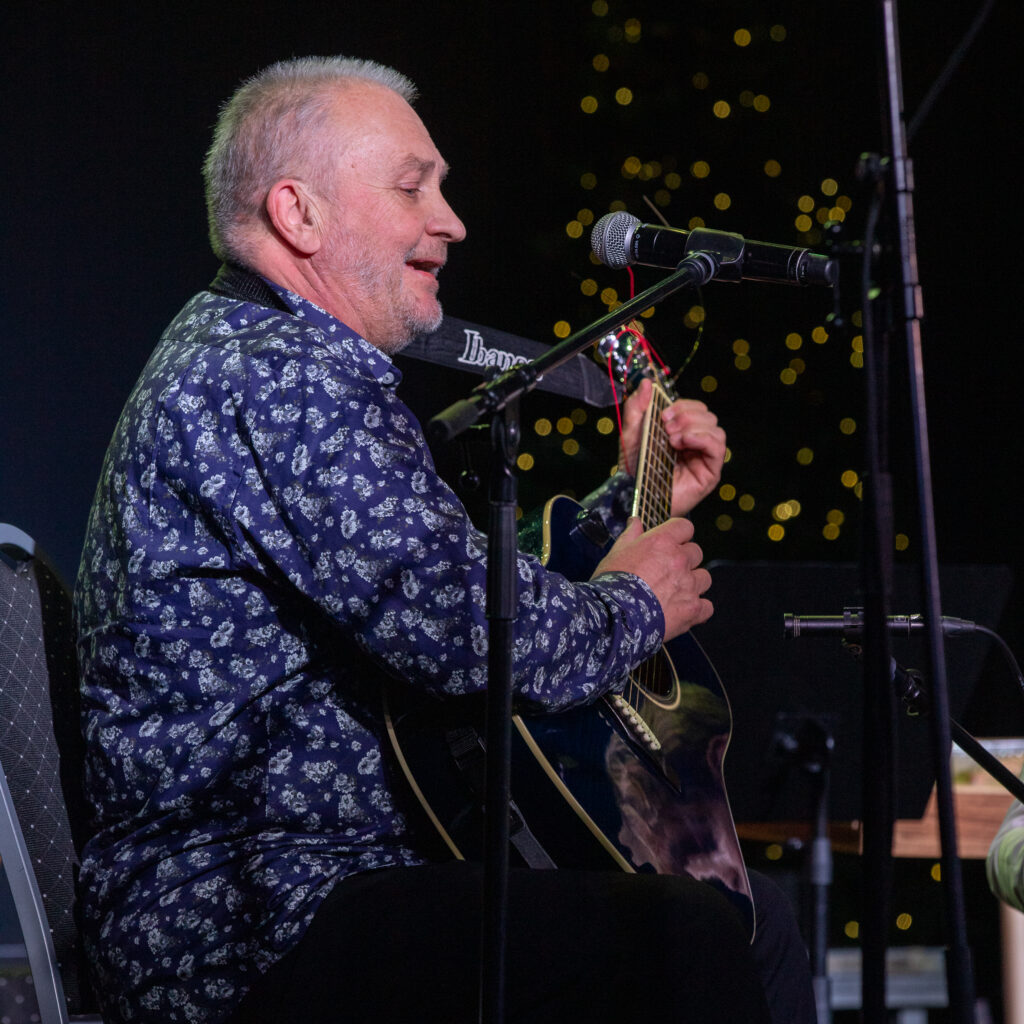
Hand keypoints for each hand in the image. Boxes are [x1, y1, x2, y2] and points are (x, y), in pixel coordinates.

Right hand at [592, 517, 711, 640]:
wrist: (614, 617)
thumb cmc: (612, 584)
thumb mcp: (616, 553)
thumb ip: (630, 534)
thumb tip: (635, 521)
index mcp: (662, 542)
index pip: (685, 527)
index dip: (679, 534)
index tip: (673, 541)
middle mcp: (679, 560)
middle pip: (696, 552)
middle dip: (685, 560)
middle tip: (668, 571)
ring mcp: (689, 585)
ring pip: (704, 578)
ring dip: (693, 583)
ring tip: (675, 592)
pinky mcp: (693, 609)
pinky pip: (707, 607)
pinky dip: (698, 609)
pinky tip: (683, 610)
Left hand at [620, 379, 725, 515]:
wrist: (632, 496)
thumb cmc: (633, 468)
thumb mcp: (631, 433)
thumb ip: (637, 407)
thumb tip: (648, 382)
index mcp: (681, 431)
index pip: (695, 408)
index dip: (682, 405)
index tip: (662, 414)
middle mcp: (696, 443)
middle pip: (707, 415)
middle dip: (686, 414)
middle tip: (665, 426)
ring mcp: (704, 458)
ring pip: (715, 428)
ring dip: (693, 426)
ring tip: (671, 439)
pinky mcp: (709, 472)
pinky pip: (718, 447)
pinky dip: (702, 438)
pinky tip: (683, 442)